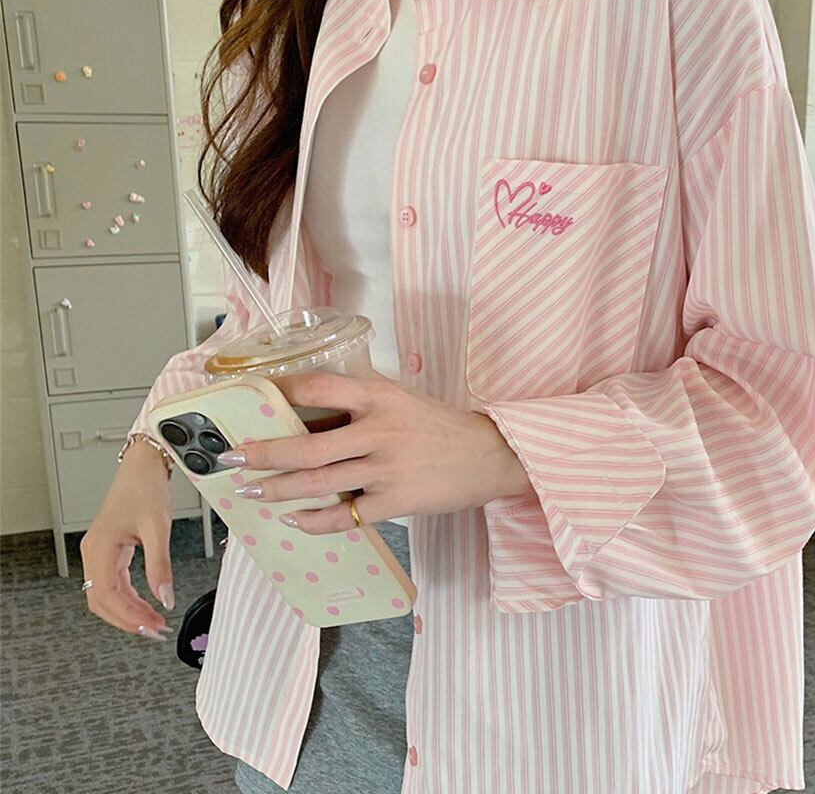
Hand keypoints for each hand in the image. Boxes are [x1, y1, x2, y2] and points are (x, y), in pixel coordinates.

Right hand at [80, 441, 174, 640]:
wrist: (145, 463)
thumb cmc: (146, 486)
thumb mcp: (158, 527)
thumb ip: (161, 565)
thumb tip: (166, 598)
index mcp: (99, 547)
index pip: (106, 595)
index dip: (128, 615)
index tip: (152, 626)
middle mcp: (94, 551)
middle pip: (101, 601)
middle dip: (127, 619)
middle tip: (154, 631)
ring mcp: (100, 551)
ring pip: (106, 594)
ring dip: (128, 610)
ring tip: (153, 621)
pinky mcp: (111, 548)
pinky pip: (114, 581)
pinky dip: (129, 596)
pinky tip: (147, 603)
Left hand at [219, 372, 532, 532]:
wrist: (489, 455)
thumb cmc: (441, 426)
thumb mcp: (403, 399)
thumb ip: (364, 400)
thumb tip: (312, 409)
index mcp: (380, 396)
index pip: (321, 389)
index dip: (284, 394)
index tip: (256, 401)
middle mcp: (379, 430)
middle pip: (308, 445)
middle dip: (263, 454)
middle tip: (230, 459)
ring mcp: (386, 468)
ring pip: (319, 482)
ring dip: (278, 489)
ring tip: (250, 492)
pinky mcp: (395, 500)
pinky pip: (345, 515)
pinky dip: (315, 520)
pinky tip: (294, 520)